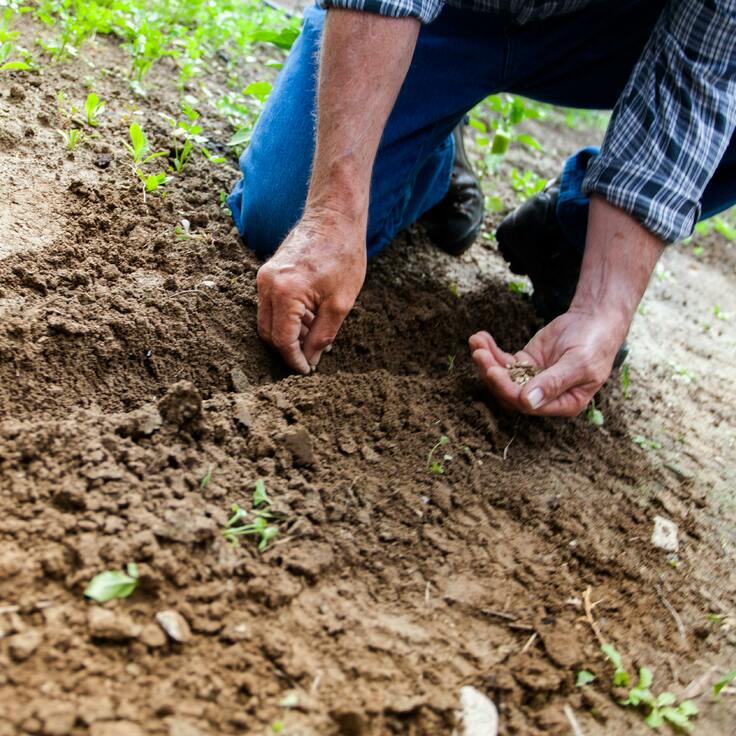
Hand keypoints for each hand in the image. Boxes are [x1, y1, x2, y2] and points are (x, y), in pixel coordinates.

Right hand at [256, 210, 366, 373]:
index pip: (282, 340)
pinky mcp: (268, 273)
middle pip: (268, 333)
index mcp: (284, 293)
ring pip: (268, 320)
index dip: (294, 360)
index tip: (306, 371)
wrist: (334, 217)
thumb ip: (322, 336)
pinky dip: (287, 318)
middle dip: (288, 350)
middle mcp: (267, 285)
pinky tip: (310, 318)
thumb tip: (310, 360)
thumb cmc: (343, 255)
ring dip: (288, 334)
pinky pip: (271, 305)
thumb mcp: (340, 303)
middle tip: (310, 358)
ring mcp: (264, 277)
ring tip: (316, 335)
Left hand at [469, 306, 627, 415]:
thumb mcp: (579, 364)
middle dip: (491, 373)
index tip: (493, 371)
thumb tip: (527, 402)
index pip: (528, 404)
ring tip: (476, 341)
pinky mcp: (525, 363)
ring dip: (486, 361)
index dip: (507, 389)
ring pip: (503, 376)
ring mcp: (532, 379)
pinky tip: (480, 337)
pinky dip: (490, 350)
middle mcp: (545, 396)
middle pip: (509, 392)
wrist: (595, 320)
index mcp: (563, 403)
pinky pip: (503, 361)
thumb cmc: (594, 344)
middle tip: (479, 353)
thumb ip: (554, 383)